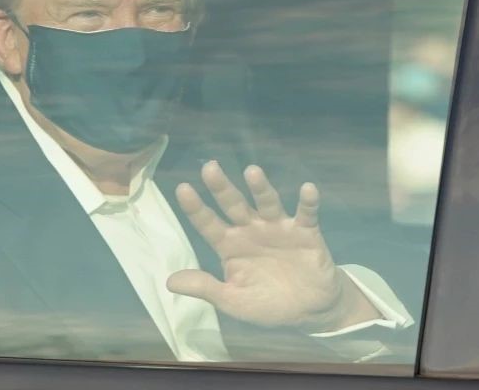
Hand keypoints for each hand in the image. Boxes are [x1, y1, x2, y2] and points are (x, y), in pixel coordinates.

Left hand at [167, 161, 380, 331]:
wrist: (309, 310)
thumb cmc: (266, 302)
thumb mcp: (232, 300)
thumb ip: (206, 288)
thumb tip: (169, 282)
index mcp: (229, 244)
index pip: (208, 223)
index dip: (195, 208)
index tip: (182, 189)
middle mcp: (250, 230)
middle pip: (233, 205)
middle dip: (221, 187)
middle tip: (209, 168)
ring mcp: (278, 228)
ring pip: (267, 203)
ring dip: (260, 188)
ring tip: (252, 172)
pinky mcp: (306, 233)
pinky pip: (306, 214)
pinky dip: (308, 202)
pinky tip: (308, 189)